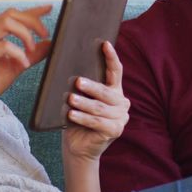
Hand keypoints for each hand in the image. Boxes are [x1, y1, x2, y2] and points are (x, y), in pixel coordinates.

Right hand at [0, 5, 51, 110]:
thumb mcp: (15, 66)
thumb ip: (31, 54)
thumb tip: (49, 43)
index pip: (13, 15)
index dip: (32, 11)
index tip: (49, 8)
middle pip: (10, 14)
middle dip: (32, 20)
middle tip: (45, 34)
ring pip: (6, 22)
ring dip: (25, 33)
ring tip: (32, 49)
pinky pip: (4, 46)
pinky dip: (18, 53)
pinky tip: (24, 64)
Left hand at [62, 41, 129, 162]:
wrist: (78, 147)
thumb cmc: (77, 119)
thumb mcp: (80, 99)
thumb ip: (82, 86)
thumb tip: (70, 66)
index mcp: (115, 90)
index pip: (116, 71)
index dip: (111, 57)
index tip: (104, 44)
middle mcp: (122, 102)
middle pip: (106, 91)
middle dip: (91, 86)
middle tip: (77, 81)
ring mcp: (121, 118)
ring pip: (100, 107)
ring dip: (84, 103)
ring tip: (70, 99)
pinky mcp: (115, 130)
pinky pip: (97, 122)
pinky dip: (83, 118)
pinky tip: (72, 114)